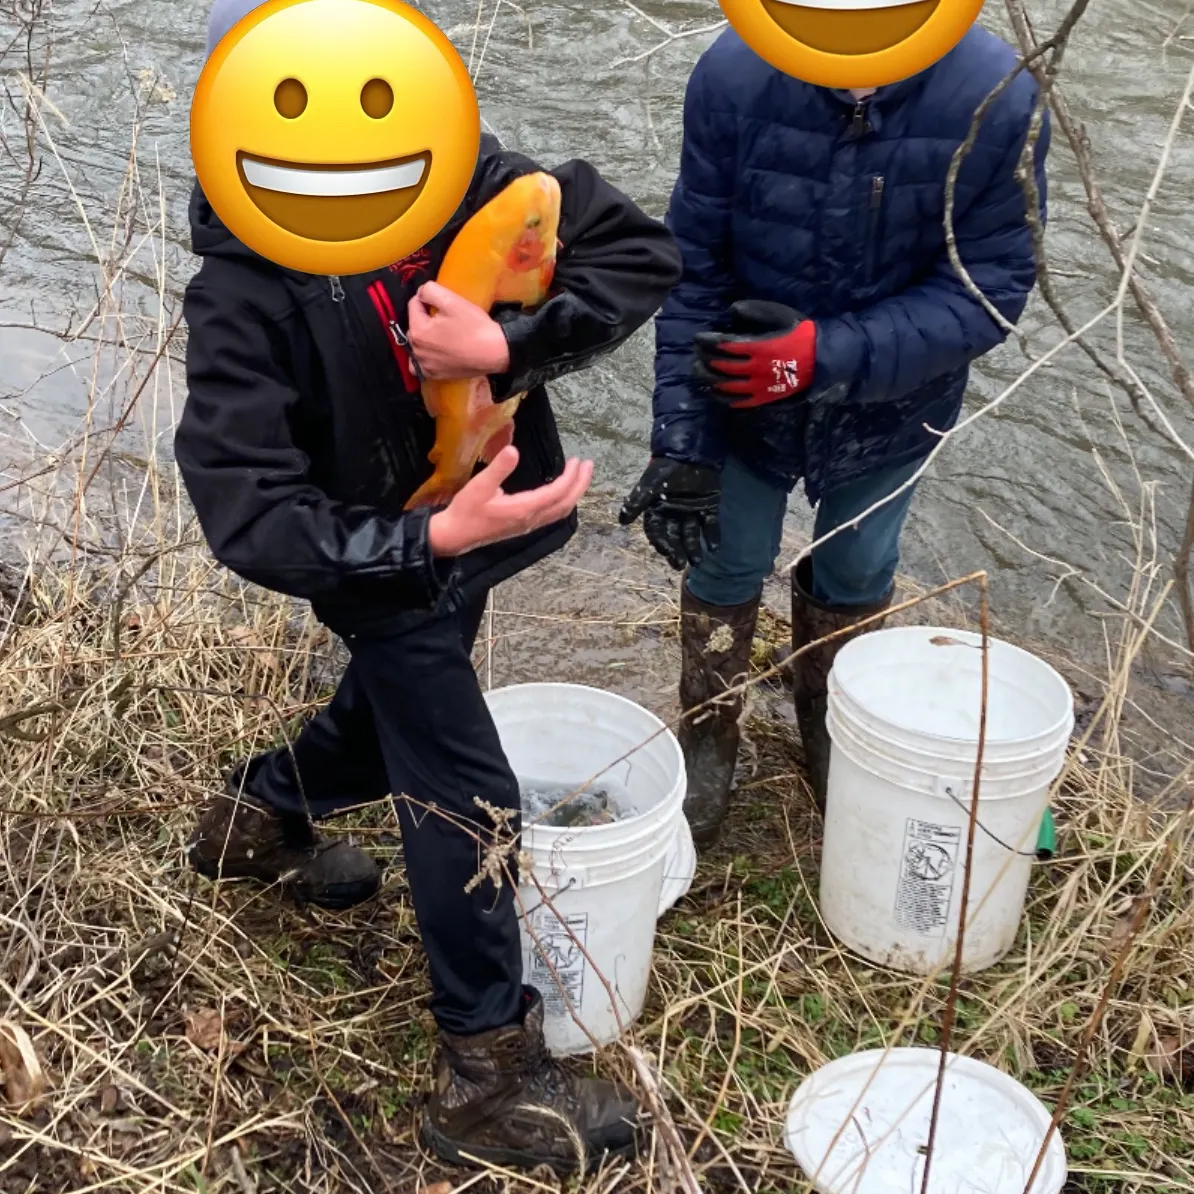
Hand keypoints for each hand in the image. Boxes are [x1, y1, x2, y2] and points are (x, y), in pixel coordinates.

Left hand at [407, 281, 511, 379]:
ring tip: (439, 336)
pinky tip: (435, 354)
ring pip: (416, 346)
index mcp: (418, 331)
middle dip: (425, 319)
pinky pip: (421, 366)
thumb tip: (421, 292)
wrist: (494, 353)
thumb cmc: (474, 326)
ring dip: (423, 338)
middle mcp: (417, 351)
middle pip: (415, 326)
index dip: (427, 299)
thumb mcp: (452, 301)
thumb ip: (430, 290)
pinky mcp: (435, 375)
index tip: (443, 302)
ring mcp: (425, 366)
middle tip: (445, 318)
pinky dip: (424, 359)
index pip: (413, 305)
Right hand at [428, 446, 592, 556]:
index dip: (570, 478)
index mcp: (523, 509)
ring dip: (574, 493)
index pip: (556, 493)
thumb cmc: (466, 511)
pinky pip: (553, 514)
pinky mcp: (524, 526)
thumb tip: (513, 450)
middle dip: (580, 485)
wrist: (455, 536)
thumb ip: (498, 469)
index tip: (578, 462)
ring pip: (561, 511)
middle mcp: (531, 519)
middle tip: (588, 465)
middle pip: (565, 504)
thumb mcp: (479, 486)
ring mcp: (529, 525)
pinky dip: (563, 501)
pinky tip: (562, 492)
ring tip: (580, 475)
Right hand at [618, 457, 720, 570]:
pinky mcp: (709, 506)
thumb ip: (637, 502)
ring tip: (697, 562)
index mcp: (658, 509)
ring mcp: (692, 511)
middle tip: (680, 564)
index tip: (666, 552)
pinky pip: (710, 525)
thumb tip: (621, 522)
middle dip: (677, 551)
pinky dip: (713, 536)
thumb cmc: (667, 468)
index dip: (661, 543)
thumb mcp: (650, 484)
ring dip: (694, 548)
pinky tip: (714, 548)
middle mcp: (674, 513)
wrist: (691, 452)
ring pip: (692, 534)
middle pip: (674, 536)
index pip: (657, 532)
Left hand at [693, 300, 815, 408]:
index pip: (725, 346)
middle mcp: (756, 369)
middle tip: (696, 354)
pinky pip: (738, 401)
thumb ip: (756, 311)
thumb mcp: (780, 315)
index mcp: (759, 347)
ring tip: (699, 372)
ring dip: (708, 379)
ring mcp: (758, 386)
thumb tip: (731, 311)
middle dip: (704, 360)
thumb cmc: (799, 333)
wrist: (821, 358)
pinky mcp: (763, 398)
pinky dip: (722, 397)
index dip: (708, 342)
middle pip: (721, 367)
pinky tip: (714, 391)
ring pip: (725, 386)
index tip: (698, 338)